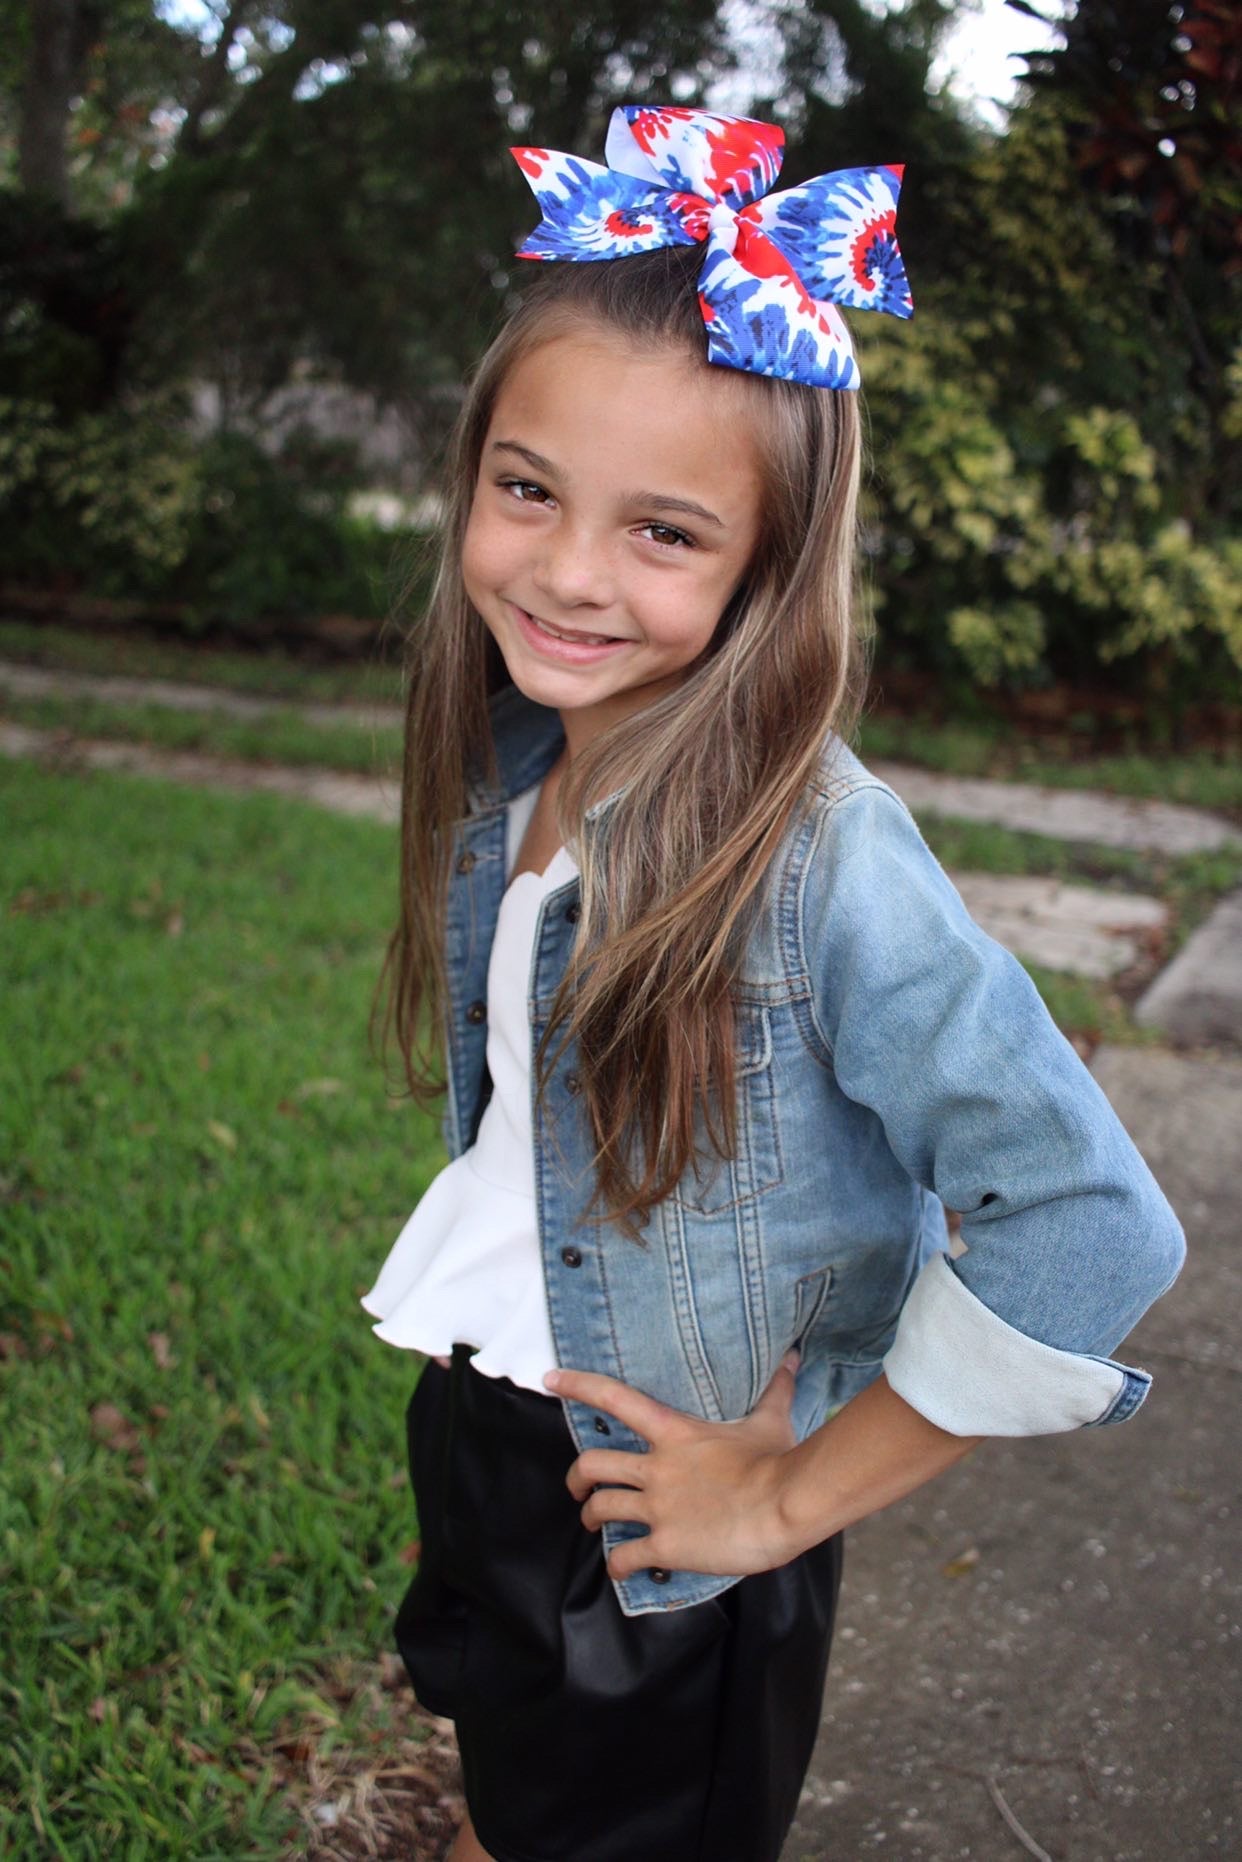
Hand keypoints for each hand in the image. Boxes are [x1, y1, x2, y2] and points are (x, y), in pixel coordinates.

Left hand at [543, 1354, 801, 1581]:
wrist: (784, 1506)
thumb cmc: (778, 1462)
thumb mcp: (771, 1420)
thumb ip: (774, 1389)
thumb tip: (792, 1357)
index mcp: (674, 1434)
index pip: (615, 1399)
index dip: (578, 1386)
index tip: (551, 1380)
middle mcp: (656, 1469)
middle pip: (594, 1465)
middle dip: (577, 1477)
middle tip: (577, 1486)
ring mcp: (658, 1508)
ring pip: (601, 1508)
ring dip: (590, 1517)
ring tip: (592, 1523)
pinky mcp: (666, 1545)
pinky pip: (626, 1557)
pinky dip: (617, 1564)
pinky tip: (620, 1569)